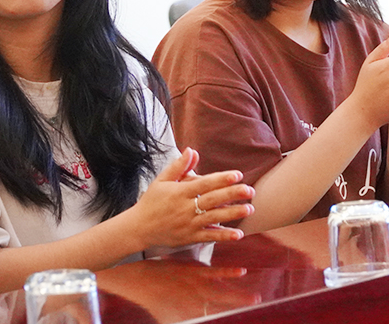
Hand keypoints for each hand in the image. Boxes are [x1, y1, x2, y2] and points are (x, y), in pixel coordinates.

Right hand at [130, 149, 253, 249]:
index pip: (204, 184)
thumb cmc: (151, 202)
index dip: (221, 179)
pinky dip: (223, 236)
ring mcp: (188, 224)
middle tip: (250, 190)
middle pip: (212, 200)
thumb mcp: (162, 181)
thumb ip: (179, 166)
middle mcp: (185, 208)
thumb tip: (192, 150)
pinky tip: (238, 234)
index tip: (237, 174)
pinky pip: (208, 237)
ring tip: (249, 208)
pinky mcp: (189, 238)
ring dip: (232, 214)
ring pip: (213, 218)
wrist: (138, 228)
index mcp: (179, 192)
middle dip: (232, 195)